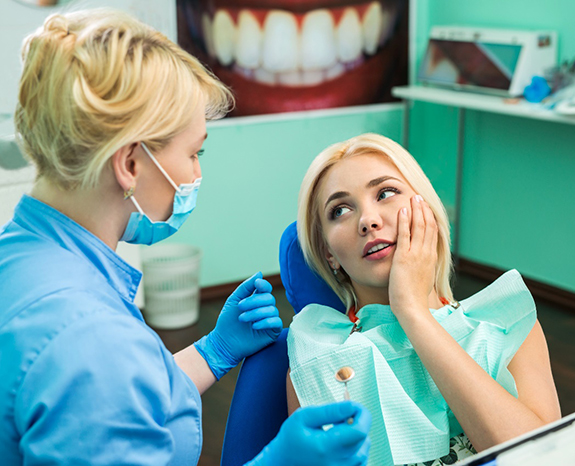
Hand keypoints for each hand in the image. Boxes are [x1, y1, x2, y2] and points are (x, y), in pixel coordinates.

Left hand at [194, 272, 281, 379]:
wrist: (225, 343)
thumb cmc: (227, 322)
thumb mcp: (234, 300)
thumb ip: (246, 287)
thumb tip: (260, 273)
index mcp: (256, 300)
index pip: (266, 288)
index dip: (264, 284)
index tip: (257, 284)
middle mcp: (265, 308)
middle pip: (269, 298)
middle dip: (254, 301)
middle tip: (240, 307)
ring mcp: (270, 320)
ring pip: (272, 310)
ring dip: (255, 313)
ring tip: (242, 319)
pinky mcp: (273, 331)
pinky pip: (276, 322)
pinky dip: (265, 322)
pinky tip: (254, 326)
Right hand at [252, 401, 370, 465]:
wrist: (282, 462)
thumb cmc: (290, 438)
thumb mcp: (303, 417)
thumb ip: (328, 411)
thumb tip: (351, 406)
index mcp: (326, 447)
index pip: (359, 431)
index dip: (362, 414)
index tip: (353, 406)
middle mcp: (336, 463)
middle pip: (363, 439)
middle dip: (357, 422)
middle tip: (340, 415)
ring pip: (364, 451)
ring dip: (357, 436)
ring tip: (338, 430)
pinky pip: (360, 461)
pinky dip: (356, 449)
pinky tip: (341, 442)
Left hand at [388, 195, 437, 314]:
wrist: (412, 307)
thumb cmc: (414, 298)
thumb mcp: (423, 279)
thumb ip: (422, 268)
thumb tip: (421, 265)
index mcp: (431, 258)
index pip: (433, 233)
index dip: (430, 218)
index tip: (425, 208)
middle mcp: (426, 253)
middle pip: (428, 225)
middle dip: (424, 209)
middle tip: (419, 197)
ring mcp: (416, 254)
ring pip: (419, 226)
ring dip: (416, 210)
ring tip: (413, 198)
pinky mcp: (404, 257)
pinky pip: (405, 234)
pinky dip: (404, 221)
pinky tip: (402, 210)